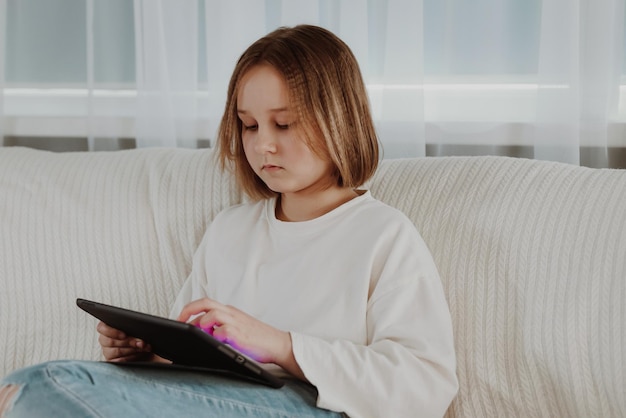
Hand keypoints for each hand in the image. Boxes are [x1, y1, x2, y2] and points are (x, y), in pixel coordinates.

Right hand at [97, 321, 154, 361]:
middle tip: (141, 342)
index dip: (112, 332)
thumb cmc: (137, 334)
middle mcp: (104, 339)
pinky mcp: (112, 361)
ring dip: (132, 349)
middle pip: (111, 341)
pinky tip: (139, 354)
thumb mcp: (135, 328)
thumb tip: (138, 333)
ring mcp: (107, 351)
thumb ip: (133, 327)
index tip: (124, 335)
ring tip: (143, 347)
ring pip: (117, 351)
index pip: (102, 328)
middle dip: (129, 342)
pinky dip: (132, 357)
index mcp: (107, 327)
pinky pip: (120, 360)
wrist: (143, 347)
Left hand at [177, 298, 298, 372]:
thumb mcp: (237, 327)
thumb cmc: (257, 338)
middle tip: (178, 323)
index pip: (205, 303)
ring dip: (201, 324)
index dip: (189, 309)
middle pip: (205, 303)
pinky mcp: (240, 335)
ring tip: (198, 336)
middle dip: (187, 311)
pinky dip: (214, 336)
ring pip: (211, 314)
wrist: (278, 343)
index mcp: (229, 311)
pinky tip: (214, 342)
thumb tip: (200, 332)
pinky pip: (222, 331)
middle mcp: (231, 313)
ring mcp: (236, 322)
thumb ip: (220, 327)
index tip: (179, 319)